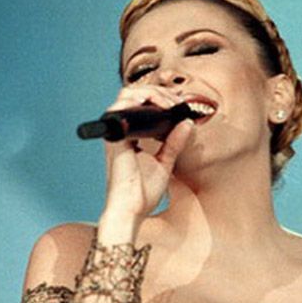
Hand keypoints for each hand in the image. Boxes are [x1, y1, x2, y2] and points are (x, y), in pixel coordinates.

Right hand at [103, 85, 195, 218]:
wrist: (131, 209)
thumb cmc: (143, 192)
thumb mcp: (165, 163)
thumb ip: (174, 143)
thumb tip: (187, 124)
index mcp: (131, 137)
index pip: (142, 106)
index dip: (161, 99)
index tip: (180, 104)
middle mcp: (121, 132)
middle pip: (135, 96)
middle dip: (159, 93)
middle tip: (178, 102)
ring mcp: (116, 133)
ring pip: (127, 95)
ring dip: (151, 93)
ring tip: (169, 103)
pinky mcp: (114, 137)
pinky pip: (121, 108)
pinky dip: (139, 100)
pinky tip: (158, 105)